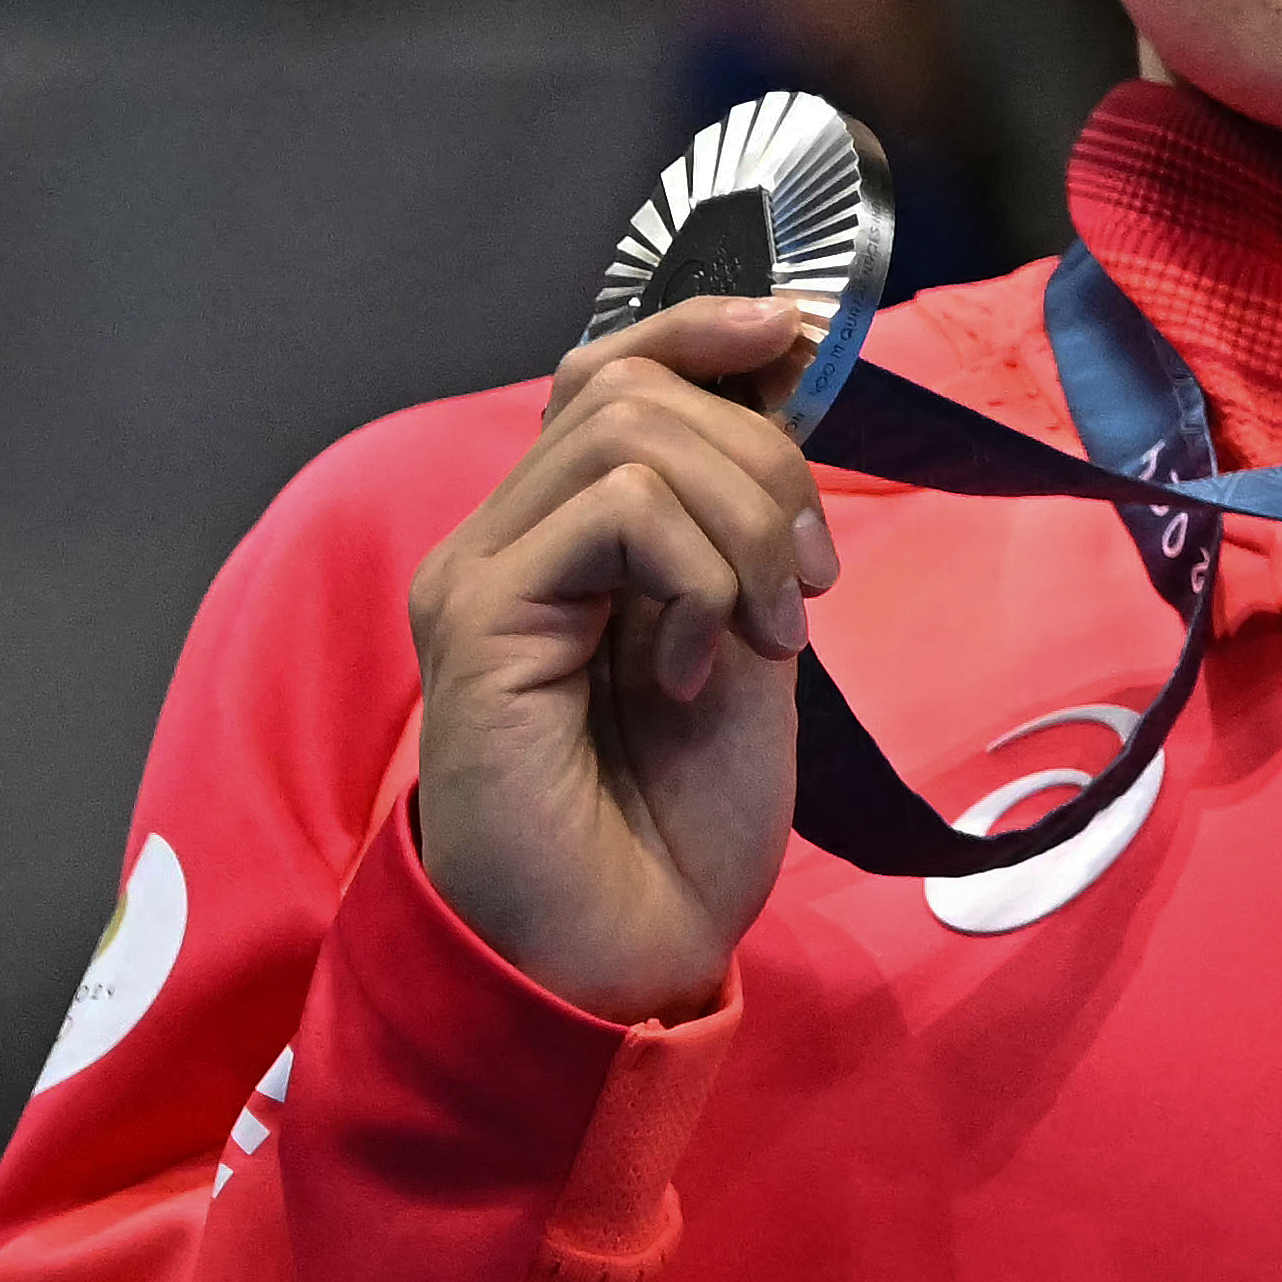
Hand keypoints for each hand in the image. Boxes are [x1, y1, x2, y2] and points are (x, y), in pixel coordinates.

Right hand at [406, 297, 836, 1012]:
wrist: (626, 950)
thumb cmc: (683, 820)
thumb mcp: (745, 638)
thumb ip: (739, 529)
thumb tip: (782, 400)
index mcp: (566, 542)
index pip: (608, 371)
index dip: (702, 330)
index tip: (799, 341)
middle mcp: (504, 543)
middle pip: (632, 387)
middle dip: (764, 462)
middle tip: (804, 585)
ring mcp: (480, 579)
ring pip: (628, 433)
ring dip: (740, 523)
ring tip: (762, 634)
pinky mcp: (477, 624)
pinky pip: (615, 513)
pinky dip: (695, 573)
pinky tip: (698, 668)